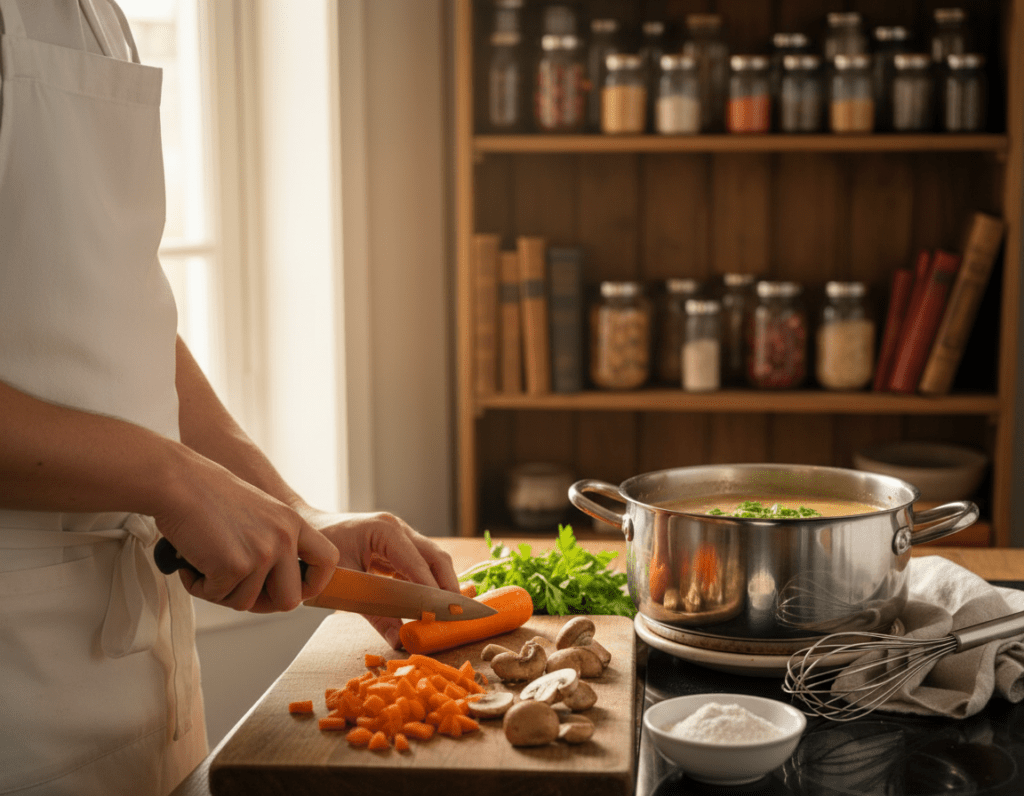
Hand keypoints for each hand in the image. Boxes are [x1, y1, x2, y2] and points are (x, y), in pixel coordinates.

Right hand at [153, 449, 338, 611]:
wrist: (179, 482)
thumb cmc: (210, 496)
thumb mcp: (260, 512)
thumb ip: (274, 541)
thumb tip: (274, 587)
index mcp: (294, 523)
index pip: (327, 561)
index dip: (313, 584)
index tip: (295, 589)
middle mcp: (284, 539)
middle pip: (290, 601)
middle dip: (262, 603)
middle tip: (235, 588)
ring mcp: (261, 553)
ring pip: (246, 603)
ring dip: (221, 591)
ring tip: (206, 563)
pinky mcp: (234, 566)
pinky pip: (218, 596)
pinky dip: (199, 586)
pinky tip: (192, 562)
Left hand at [296, 506, 458, 648]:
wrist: (302, 533)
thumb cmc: (315, 555)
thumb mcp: (344, 587)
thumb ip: (374, 614)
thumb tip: (399, 641)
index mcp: (385, 531)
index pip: (420, 563)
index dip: (433, 591)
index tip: (443, 615)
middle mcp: (398, 529)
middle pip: (436, 557)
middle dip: (448, 587)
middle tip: (457, 616)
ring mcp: (399, 535)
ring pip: (433, 560)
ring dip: (442, 585)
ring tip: (449, 614)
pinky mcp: (397, 546)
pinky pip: (420, 564)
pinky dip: (428, 583)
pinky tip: (430, 604)